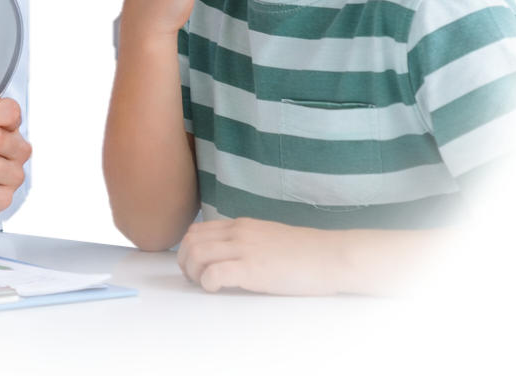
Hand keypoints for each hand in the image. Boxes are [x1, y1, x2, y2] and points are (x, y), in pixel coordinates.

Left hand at [177, 217, 343, 295]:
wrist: (331, 256)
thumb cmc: (304, 252)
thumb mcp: (267, 236)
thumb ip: (244, 241)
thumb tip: (224, 256)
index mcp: (241, 225)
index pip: (197, 230)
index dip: (187, 250)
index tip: (194, 267)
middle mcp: (239, 233)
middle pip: (190, 241)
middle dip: (184, 262)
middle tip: (194, 279)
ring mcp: (245, 250)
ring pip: (197, 254)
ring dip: (194, 273)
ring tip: (206, 285)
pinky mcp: (253, 269)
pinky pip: (215, 274)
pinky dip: (208, 284)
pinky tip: (218, 290)